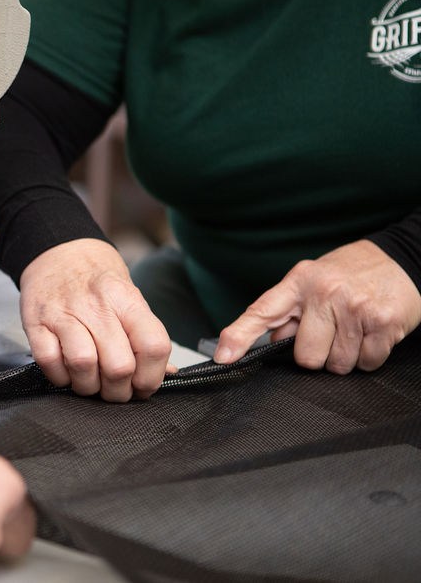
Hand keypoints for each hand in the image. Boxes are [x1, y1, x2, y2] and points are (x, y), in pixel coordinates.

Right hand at [19, 239, 172, 401]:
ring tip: (90, 381)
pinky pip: (48, 362)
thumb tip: (167, 372)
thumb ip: (145, 335)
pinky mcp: (36, 323)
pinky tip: (66, 371)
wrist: (58, 251)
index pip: (153, 346)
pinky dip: (59, 377)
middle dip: (118, 391)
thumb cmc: (96, 278)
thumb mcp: (129, 297)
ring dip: (88, 386)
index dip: (152, 377)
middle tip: (115, 389)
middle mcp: (96, 306)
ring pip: (83, 365)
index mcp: (126, 300)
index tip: (143, 386)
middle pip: (118, 366)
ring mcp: (63, 314)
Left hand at [215, 240, 420, 372]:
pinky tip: (370, 334)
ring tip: (352, 330)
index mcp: (298, 283)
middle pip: (305, 356)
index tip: (224, 357)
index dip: (239, 336)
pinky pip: (366, 364)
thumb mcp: (311, 281)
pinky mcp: (382, 323)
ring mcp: (354, 308)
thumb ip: (288, 311)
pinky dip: (368, 357)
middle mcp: (324, 293)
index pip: (261, 312)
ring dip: (344, 357)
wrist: (401, 259)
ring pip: (336, 365)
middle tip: (330, 333)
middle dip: (317, 354)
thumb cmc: (349, 274)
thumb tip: (271, 341)